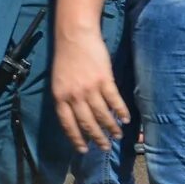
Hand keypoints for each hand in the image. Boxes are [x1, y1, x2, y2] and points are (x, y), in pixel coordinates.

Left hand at [50, 26, 127, 153]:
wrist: (75, 34)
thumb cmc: (66, 56)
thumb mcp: (58, 80)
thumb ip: (65, 98)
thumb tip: (75, 116)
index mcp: (59, 97)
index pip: (68, 124)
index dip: (76, 139)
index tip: (84, 149)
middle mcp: (74, 96)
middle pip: (87, 123)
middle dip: (97, 138)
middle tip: (105, 148)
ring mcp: (90, 88)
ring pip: (102, 115)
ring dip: (111, 128)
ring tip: (117, 136)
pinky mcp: (104, 80)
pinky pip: (114, 101)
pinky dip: (121, 111)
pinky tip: (126, 119)